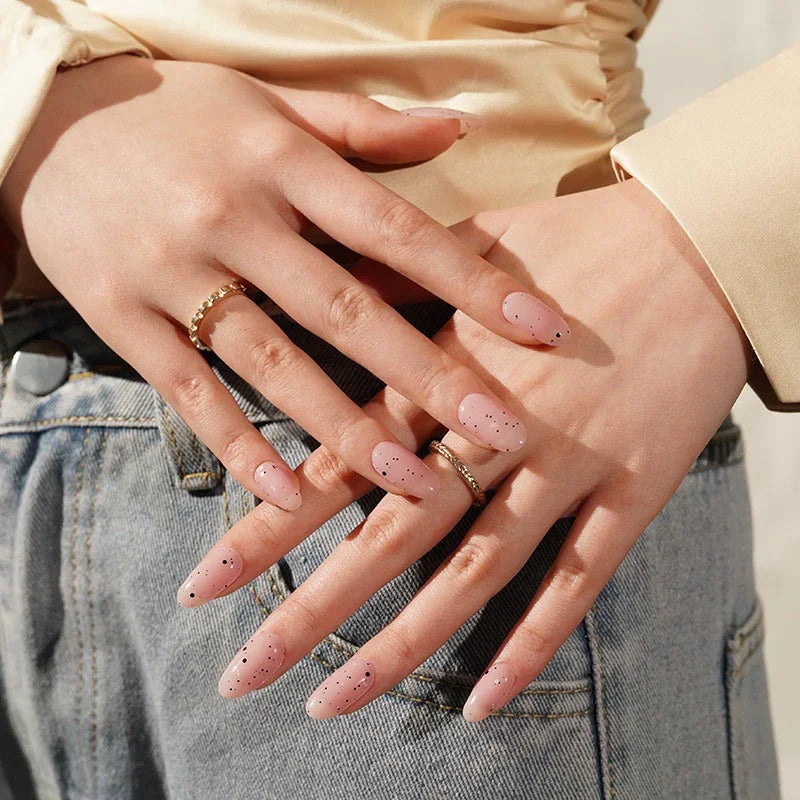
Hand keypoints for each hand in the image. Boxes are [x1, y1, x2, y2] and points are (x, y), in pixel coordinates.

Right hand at [0, 55, 568, 512]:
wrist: (46, 122)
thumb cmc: (180, 115)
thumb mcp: (270, 105)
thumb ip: (365, 128)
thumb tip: (460, 127)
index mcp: (281, 159)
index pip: (396, 228)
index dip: (473, 280)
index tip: (544, 328)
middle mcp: (232, 215)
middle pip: (346, 308)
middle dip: (430, 376)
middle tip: (502, 431)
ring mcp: (172, 271)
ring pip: (271, 362)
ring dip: (345, 429)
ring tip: (415, 482)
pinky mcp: (120, 317)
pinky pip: (188, 391)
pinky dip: (237, 444)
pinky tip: (288, 495)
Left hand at [186, 178, 749, 716]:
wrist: (698, 244)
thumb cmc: (577, 240)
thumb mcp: (472, 241)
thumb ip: (394, 279)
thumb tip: (321, 287)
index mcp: (445, 369)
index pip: (342, 462)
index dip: (269, 524)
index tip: (206, 585)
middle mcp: (496, 429)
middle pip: (391, 533)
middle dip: (311, 606)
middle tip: (243, 672)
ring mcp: (567, 464)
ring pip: (474, 570)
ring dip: (402, 643)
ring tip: (332, 701)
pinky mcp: (633, 488)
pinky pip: (579, 580)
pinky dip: (532, 643)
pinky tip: (480, 702)